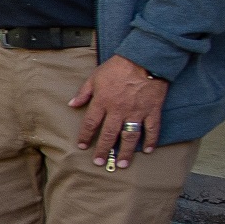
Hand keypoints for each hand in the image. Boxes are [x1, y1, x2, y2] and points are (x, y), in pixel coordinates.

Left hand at [69, 54, 167, 168]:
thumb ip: (83, 92)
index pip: (90, 123)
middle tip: (100, 162)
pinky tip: (148, 151)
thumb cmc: (118, 66)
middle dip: (103, 150)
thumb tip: (72, 105)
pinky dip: (151, 140)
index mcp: (102, 102)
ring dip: (125, 152)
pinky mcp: (152, 110)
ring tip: (122, 164)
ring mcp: (136, 112)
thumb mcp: (95, 76)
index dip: (85, 136)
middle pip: (109, 135)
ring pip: (130, 137)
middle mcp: (118, 110)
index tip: (82, 146)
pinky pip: (152, 129)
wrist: (145, 58)